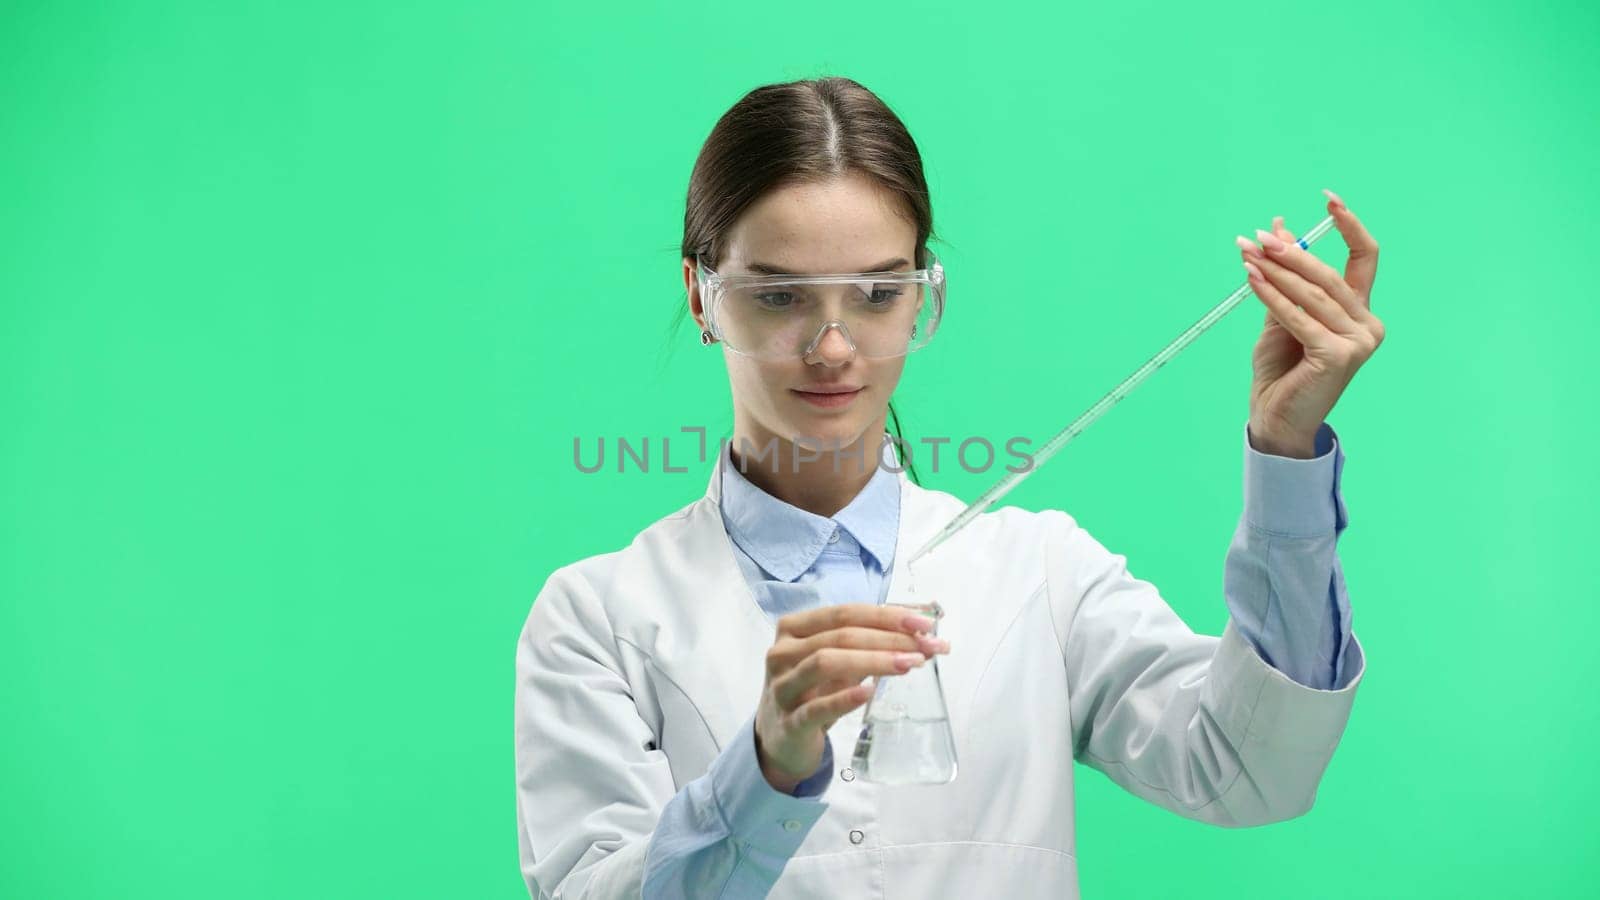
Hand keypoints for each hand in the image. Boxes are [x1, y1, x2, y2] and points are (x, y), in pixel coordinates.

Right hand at [755, 603, 948, 792]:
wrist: (781, 740)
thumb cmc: (813, 692)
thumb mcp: (838, 662)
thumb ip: (871, 645)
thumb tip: (923, 631)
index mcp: (794, 629)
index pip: (844, 613)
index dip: (886, 615)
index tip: (924, 623)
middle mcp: (782, 652)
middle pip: (840, 636)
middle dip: (889, 638)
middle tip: (927, 646)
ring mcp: (782, 687)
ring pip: (826, 663)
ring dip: (873, 661)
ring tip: (910, 664)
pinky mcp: (789, 723)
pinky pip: (816, 708)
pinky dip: (844, 698)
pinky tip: (869, 692)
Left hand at [1236, 189, 1384, 457]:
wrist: (1276, 418)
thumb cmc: (1282, 370)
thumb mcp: (1281, 316)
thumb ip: (1283, 277)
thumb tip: (1276, 228)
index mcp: (1359, 312)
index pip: (1365, 258)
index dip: (1350, 225)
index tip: (1328, 198)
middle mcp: (1367, 325)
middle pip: (1330, 274)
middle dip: (1290, 252)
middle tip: (1257, 236)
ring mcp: (1357, 342)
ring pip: (1313, 294)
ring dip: (1276, 271)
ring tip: (1248, 253)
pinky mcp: (1338, 356)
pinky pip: (1299, 318)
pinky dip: (1273, 297)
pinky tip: (1252, 279)